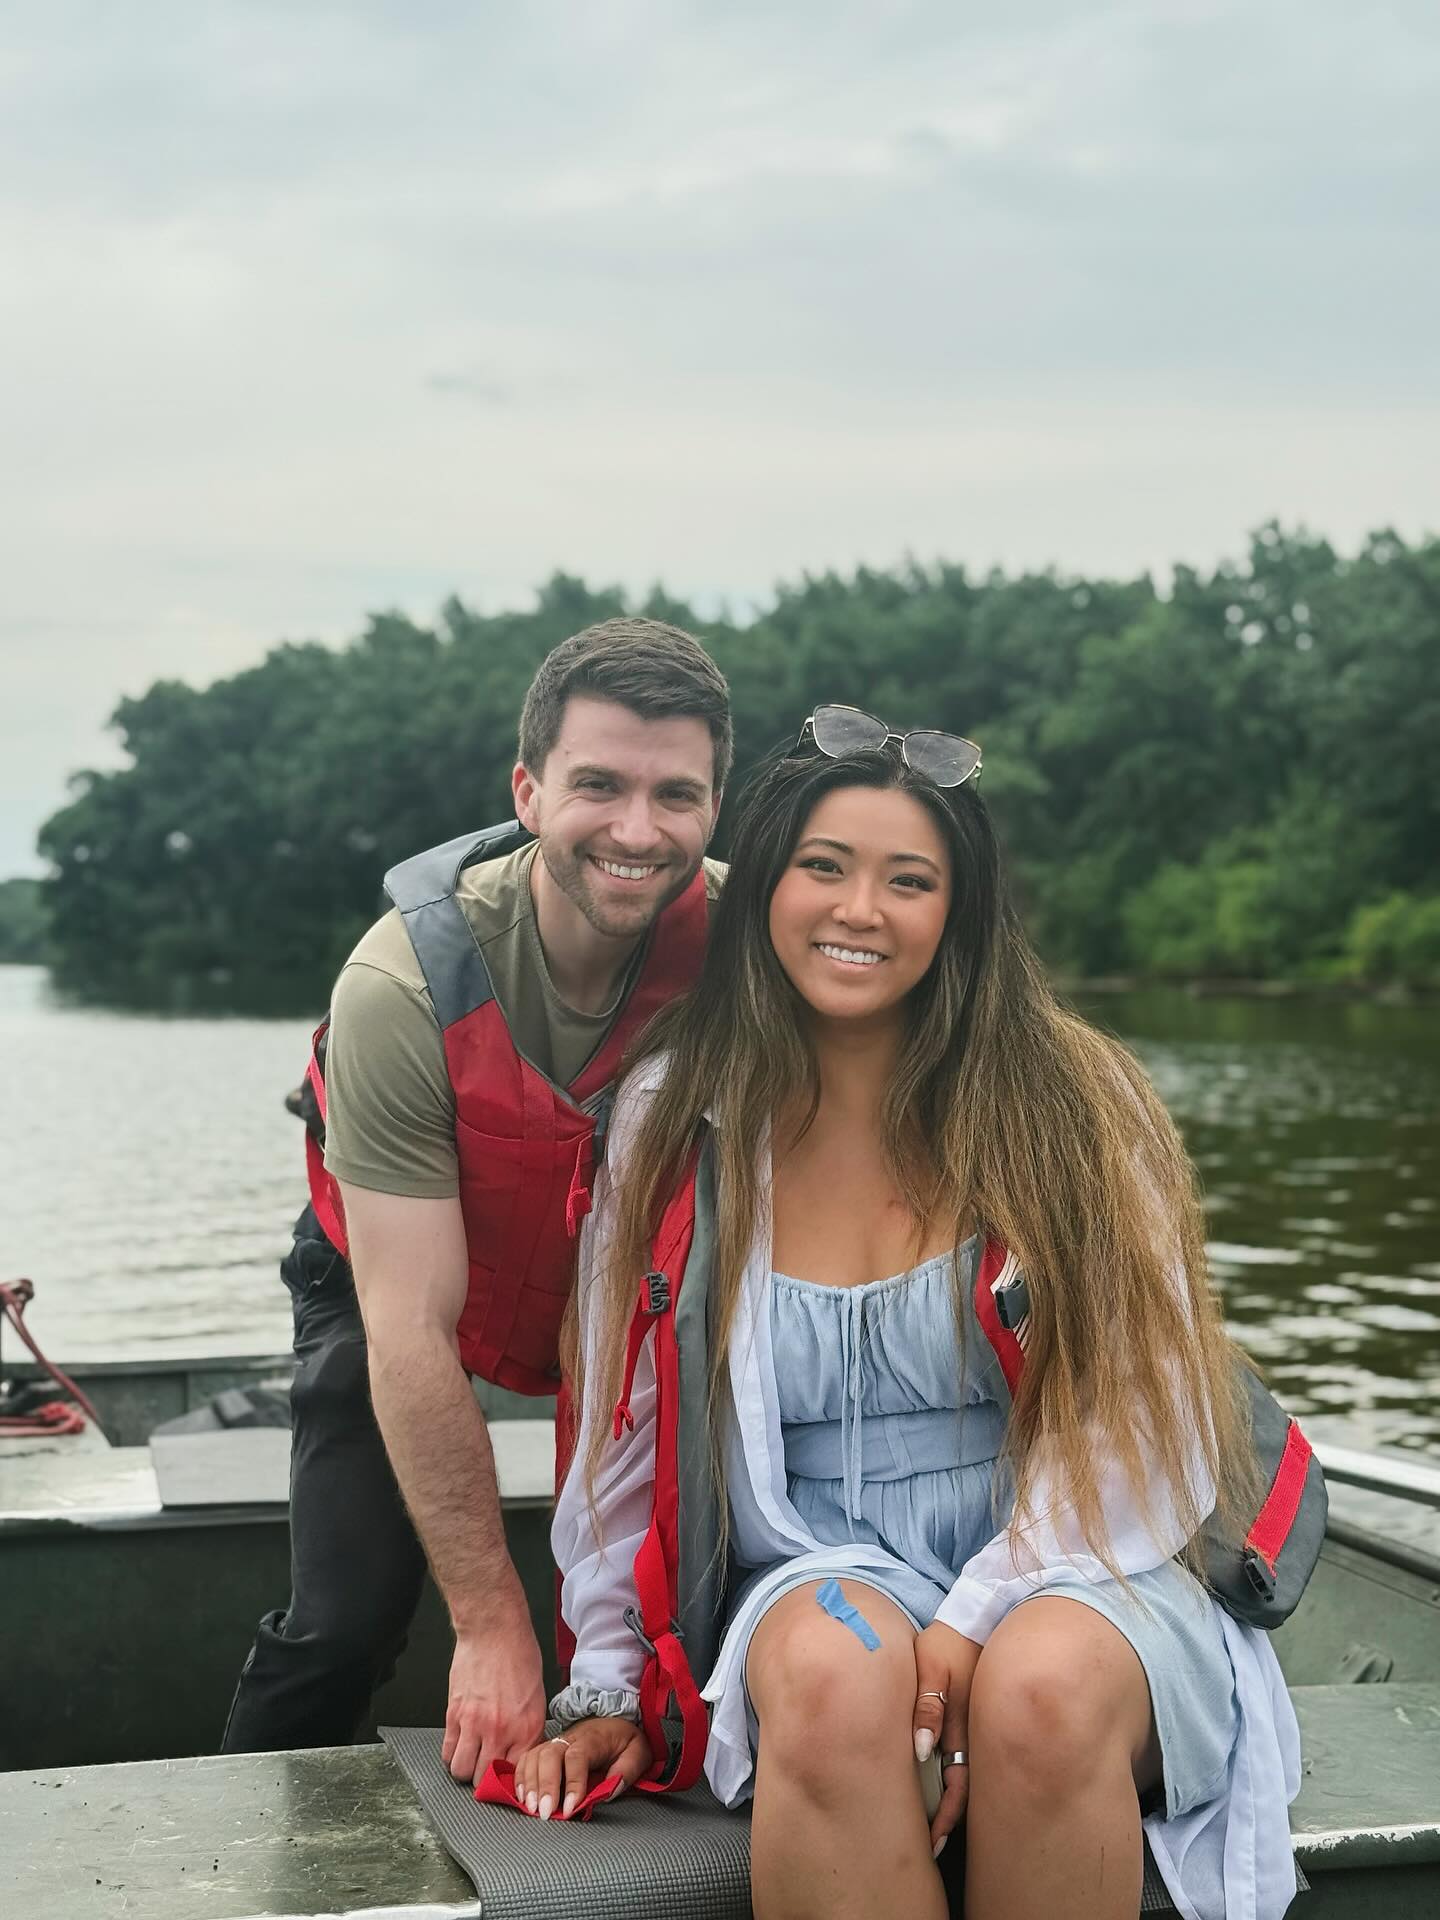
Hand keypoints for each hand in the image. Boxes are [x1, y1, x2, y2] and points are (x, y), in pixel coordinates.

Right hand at [441, 1594, 545, 1785]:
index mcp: (527, 1727)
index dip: (510, 1778)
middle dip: (485, 1779)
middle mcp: (501, 1730)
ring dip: (466, 1770)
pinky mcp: (454, 1714)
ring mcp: (475, 1724)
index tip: (506, 1775)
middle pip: (485, 1778)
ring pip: (462, 1771)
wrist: (494, 1630)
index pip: (516, 1773)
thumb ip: (528, 1728)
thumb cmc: (519, 1654)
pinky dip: (452, 1754)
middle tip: (486, 1768)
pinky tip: (459, 1745)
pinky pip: (447, 1751)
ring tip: (471, 1758)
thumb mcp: (537, 1695)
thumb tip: (521, 1751)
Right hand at [513, 1716, 654, 1820]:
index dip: (573, 1783)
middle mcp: (570, 1738)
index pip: (578, 1757)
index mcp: (594, 1738)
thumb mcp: (638, 1751)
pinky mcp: (547, 1749)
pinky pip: (527, 1759)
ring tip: (532, 1808)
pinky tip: (522, 1796)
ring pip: (535, 1756)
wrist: (614, 1720)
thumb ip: (628, 1770)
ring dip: (530, 1783)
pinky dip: (521, 1777)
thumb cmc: (624, 1740)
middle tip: (545, 1812)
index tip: (571, 1808)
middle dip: (546, 1785)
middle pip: (550, 1755)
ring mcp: (556, 1742)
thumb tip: (610, 1791)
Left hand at [913, 1619, 982, 1855]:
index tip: (930, 1841)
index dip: (944, 1817)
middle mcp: (974, 1736)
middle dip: (947, 1820)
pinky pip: (968, 1758)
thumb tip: (921, 1751)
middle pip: (963, 1792)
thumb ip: (927, 1706)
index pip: (956, 1787)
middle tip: (930, 1847)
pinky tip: (942, 1788)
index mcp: (963, 1728)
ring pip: (967, 1778)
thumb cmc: (952, 1641)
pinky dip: (956, 1780)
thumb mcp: (934, 1664)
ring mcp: (978, 1729)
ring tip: (932, 1829)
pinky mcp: (977, 1720)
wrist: (985, 1615)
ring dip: (952, 1803)